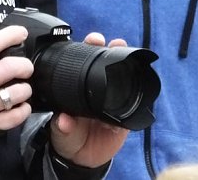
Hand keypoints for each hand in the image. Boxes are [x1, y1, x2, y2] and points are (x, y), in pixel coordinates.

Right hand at [0, 24, 33, 156]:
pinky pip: (14, 118)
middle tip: (26, 67)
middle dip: (24, 65)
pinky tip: (21, 106)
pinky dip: (23, 110)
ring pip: (16, 93)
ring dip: (25, 88)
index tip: (21, 33)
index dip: (9, 35)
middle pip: (10, 67)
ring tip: (23, 88)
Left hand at [49, 33, 128, 168]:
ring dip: (125, 63)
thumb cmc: (69, 138)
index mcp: (77, 88)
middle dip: (109, 48)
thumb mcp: (61, 133)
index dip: (88, 48)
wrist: (81, 159)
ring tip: (124, 48)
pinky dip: (135, 94)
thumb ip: (62, 127)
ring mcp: (111, 101)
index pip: (83, 62)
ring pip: (121, 78)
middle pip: (104, 64)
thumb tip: (64, 120)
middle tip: (111, 41)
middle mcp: (96, 90)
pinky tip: (136, 82)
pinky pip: (132, 105)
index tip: (93, 39)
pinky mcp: (124, 117)